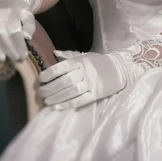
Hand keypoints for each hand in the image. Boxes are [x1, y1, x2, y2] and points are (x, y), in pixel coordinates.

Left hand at [38, 35, 161, 110]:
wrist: (121, 69)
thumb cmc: (99, 63)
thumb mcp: (85, 56)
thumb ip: (69, 56)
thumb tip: (54, 53)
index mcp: (81, 61)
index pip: (61, 67)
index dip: (49, 74)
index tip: (40, 79)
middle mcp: (85, 71)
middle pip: (64, 81)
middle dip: (50, 88)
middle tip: (40, 93)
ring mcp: (91, 83)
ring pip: (70, 91)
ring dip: (56, 97)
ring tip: (46, 101)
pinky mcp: (97, 93)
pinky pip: (80, 100)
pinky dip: (68, 104)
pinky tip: (57, 107)